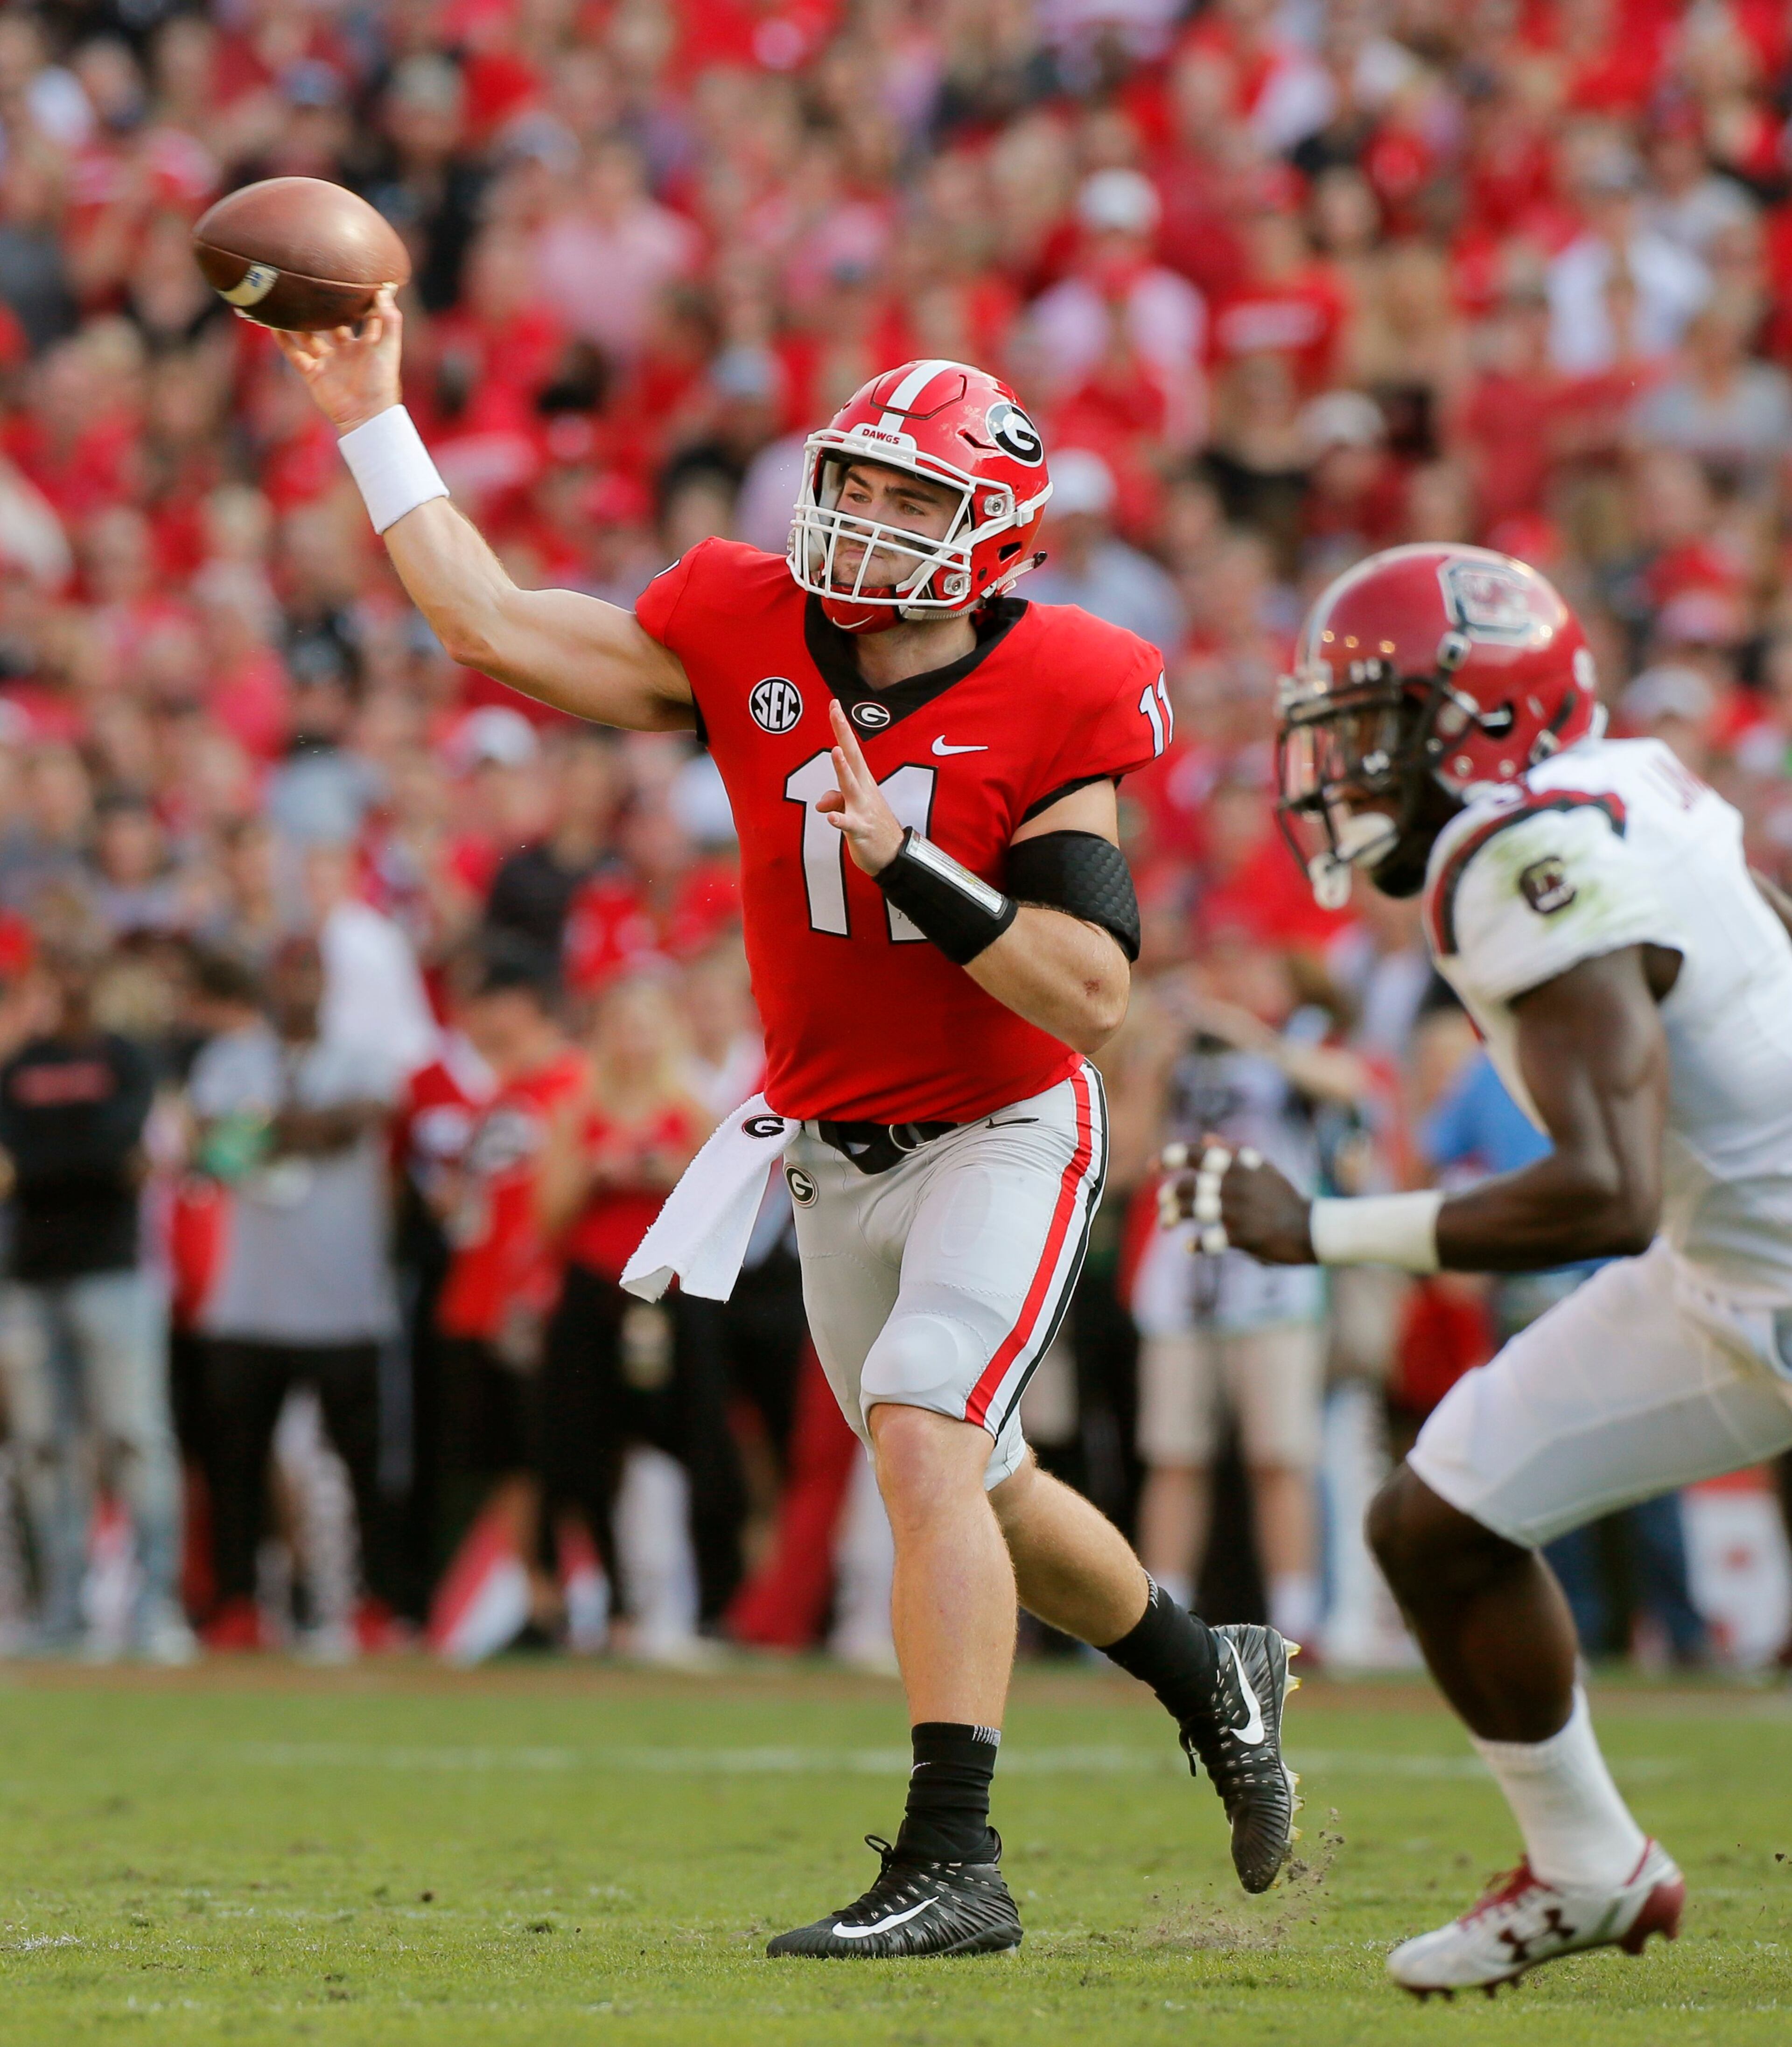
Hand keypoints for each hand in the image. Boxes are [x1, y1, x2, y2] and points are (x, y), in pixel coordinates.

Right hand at [269, 286, 403, 434]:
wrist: (366, 415)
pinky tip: (273, 323)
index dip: (360, 301)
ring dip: (298, 321)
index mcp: (367, 345)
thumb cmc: (381, 381)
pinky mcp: (313, 374)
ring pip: (309, 337)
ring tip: (286, 300)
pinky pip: (294, 354)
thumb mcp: (388, 346)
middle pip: (332, 324)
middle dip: (323, 308)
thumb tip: (382, 290)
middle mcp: (346, 352)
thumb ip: (388, 319)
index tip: (352, 278)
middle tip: (311, 284)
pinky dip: (283, 340)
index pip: (363, 317)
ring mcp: (329, 363)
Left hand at [815, 699, 903, 873]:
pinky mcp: (861, 830)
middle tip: (834, 710)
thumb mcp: (852, 810)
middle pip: (852, 757)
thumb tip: (823, 804)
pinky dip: (841, 820)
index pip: (851, 749)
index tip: (834, 704)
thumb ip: (836, 801)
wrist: (895, 856)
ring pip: (850, 786)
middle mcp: (863, 790)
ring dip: (843, 769)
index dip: (842, 727)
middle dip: (842, 733)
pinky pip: (849, 824)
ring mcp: (863, 809)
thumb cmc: (873, 828)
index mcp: (862, 781)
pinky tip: (832, 818)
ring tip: (835, 752)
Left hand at [1156, 1137, 1315, 1263]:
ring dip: (1174, 1216)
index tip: (1152, 1166)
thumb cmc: (1283, 1197)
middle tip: (1161, 1205)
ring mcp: (1239, 1210)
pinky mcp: (1244, 1236)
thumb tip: (1206, 1138)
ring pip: (1195, 1210)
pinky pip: (1210, 1240)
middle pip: (1189, 1185)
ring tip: (1165, 1224)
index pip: (1197, 1154)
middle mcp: (1237, 1184)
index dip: (1170, 1157)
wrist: (1312, 1227)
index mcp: (1240, 1165)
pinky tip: (1190, 1247)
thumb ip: (1234, 1152)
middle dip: (1169, 1194)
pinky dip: (1196, 1245)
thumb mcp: (1262, 1168)